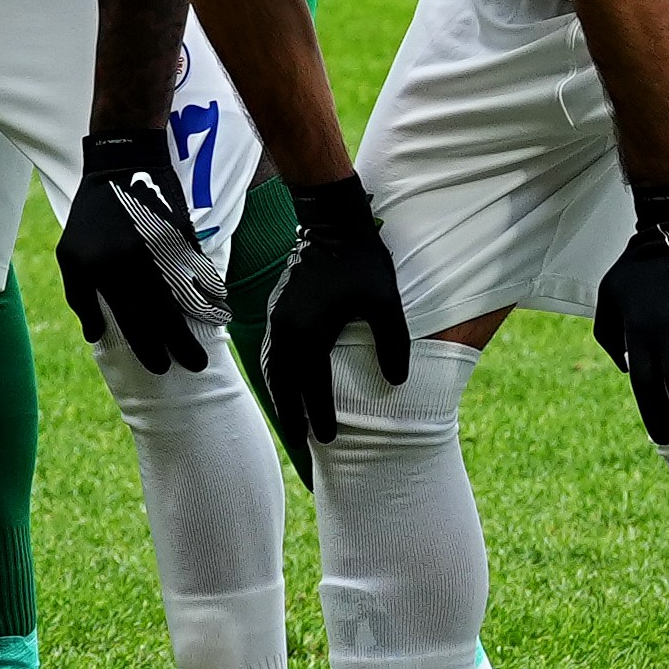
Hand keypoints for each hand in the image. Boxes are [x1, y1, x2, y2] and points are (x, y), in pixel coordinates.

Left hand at [57, 135, 218, 375]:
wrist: (123, 166)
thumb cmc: (92, 216)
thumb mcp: (70, 255)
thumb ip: (80, 297)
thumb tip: (95, 337)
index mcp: (103, 272)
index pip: (129, 321)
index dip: (147, 347)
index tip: (161, 367)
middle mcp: (132, 265)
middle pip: (161, 316)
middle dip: (179, 345)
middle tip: (196, 367)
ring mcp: (159, 250)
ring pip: (184, 296)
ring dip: (201, 323)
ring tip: (211, 343)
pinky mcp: (180, 236)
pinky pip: (198, 272)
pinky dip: (210, 291)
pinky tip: (219, 307)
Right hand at [264, 174, 413, 468]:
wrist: (330, 220)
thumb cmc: (362, 262)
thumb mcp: (385, 304)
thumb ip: (393, 344)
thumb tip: (397, 382)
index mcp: (309, 333)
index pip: (313, 387)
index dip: (320, 416)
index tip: (328, 441)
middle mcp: (285, 330)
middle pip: (283, 385)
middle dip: (292, 416)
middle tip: (304, 447)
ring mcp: (276, 318)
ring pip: (272, 370)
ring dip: (281, 398)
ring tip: (291, 423)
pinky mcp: (276, 308)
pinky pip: (270, 352)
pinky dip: (276, 375)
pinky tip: (285, 384)